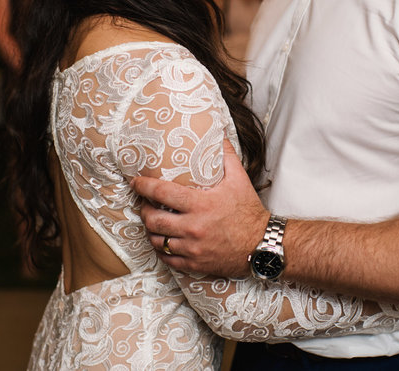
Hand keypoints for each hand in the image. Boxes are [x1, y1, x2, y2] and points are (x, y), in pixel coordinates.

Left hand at [131, 139, 269, 275]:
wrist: (262, 245)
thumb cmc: (249, 212)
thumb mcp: (239, 180)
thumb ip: (227, 156)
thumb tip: (220, 135)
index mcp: (201, 205)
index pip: (162, 193)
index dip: (144, 186)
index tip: (136, 182)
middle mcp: (193, 227)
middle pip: (153, 219)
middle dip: (144, 210)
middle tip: (144, 204)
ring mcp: (192, 248)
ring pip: (157, 241)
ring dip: (150, 230)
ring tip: (152, 222)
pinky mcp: (195, 264)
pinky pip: (167, 259)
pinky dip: (161, 250)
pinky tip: (163, 242)